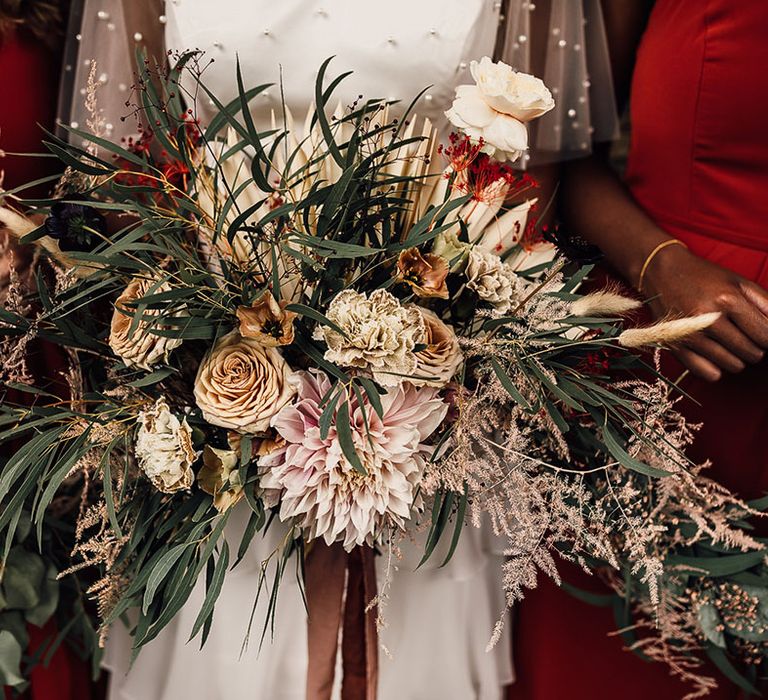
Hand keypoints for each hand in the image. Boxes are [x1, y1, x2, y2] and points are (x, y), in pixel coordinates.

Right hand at [642, 243, 767, 381]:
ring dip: (737, 357)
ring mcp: (691, 335)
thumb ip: (766, 304)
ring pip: (734, 365)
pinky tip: (713, 352)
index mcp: (728, 299)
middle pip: (752, 353)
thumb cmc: (703, 277)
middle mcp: (708, 319)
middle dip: (755, 346)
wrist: (662, 272)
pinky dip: (717, 368)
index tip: (761, 330)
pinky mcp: (677, 347)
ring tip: (727, 341)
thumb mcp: (739, 282)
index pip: (766, 334)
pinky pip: (710, 374)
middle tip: (743, 334)